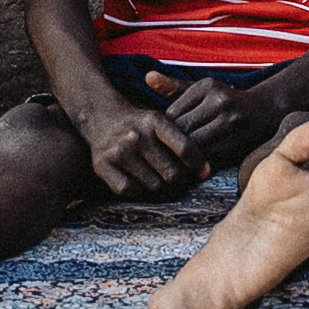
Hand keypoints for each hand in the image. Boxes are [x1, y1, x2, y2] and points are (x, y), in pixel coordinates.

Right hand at [69, 95, 201, 195]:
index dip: (198, 164)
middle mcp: (136, 135)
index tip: (204, 172)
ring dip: (155, 184)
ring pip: (153, 186)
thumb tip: (206, 172)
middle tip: (171, 173)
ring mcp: (118, 150)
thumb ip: (184, 143)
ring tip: (150, 172)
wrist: (101, 117)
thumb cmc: (141, 126)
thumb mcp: (162, 122)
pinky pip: (130, 190)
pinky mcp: (102, 165)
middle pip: (171, 174)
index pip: (185, 148)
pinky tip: (134, 177)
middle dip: (176, 178)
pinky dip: (135, 189)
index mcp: (154, 121)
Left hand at [155, 75, 278, 171]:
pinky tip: (188, 170)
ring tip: (168, 166)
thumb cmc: (225, 100)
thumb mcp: (202, 89)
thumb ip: (174, 86)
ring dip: (181, 158)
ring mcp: (231, 124)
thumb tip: (148, 77)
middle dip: (168, 145)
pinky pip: (210, 159)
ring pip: (195, 147)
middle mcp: (220, 102)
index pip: (173, 113)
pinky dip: (197, 165)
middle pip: (183, 130)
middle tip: (155, 158)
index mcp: (208, 87)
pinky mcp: (238, 143)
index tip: (154, 140)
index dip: (162, 130)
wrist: (266, 111)